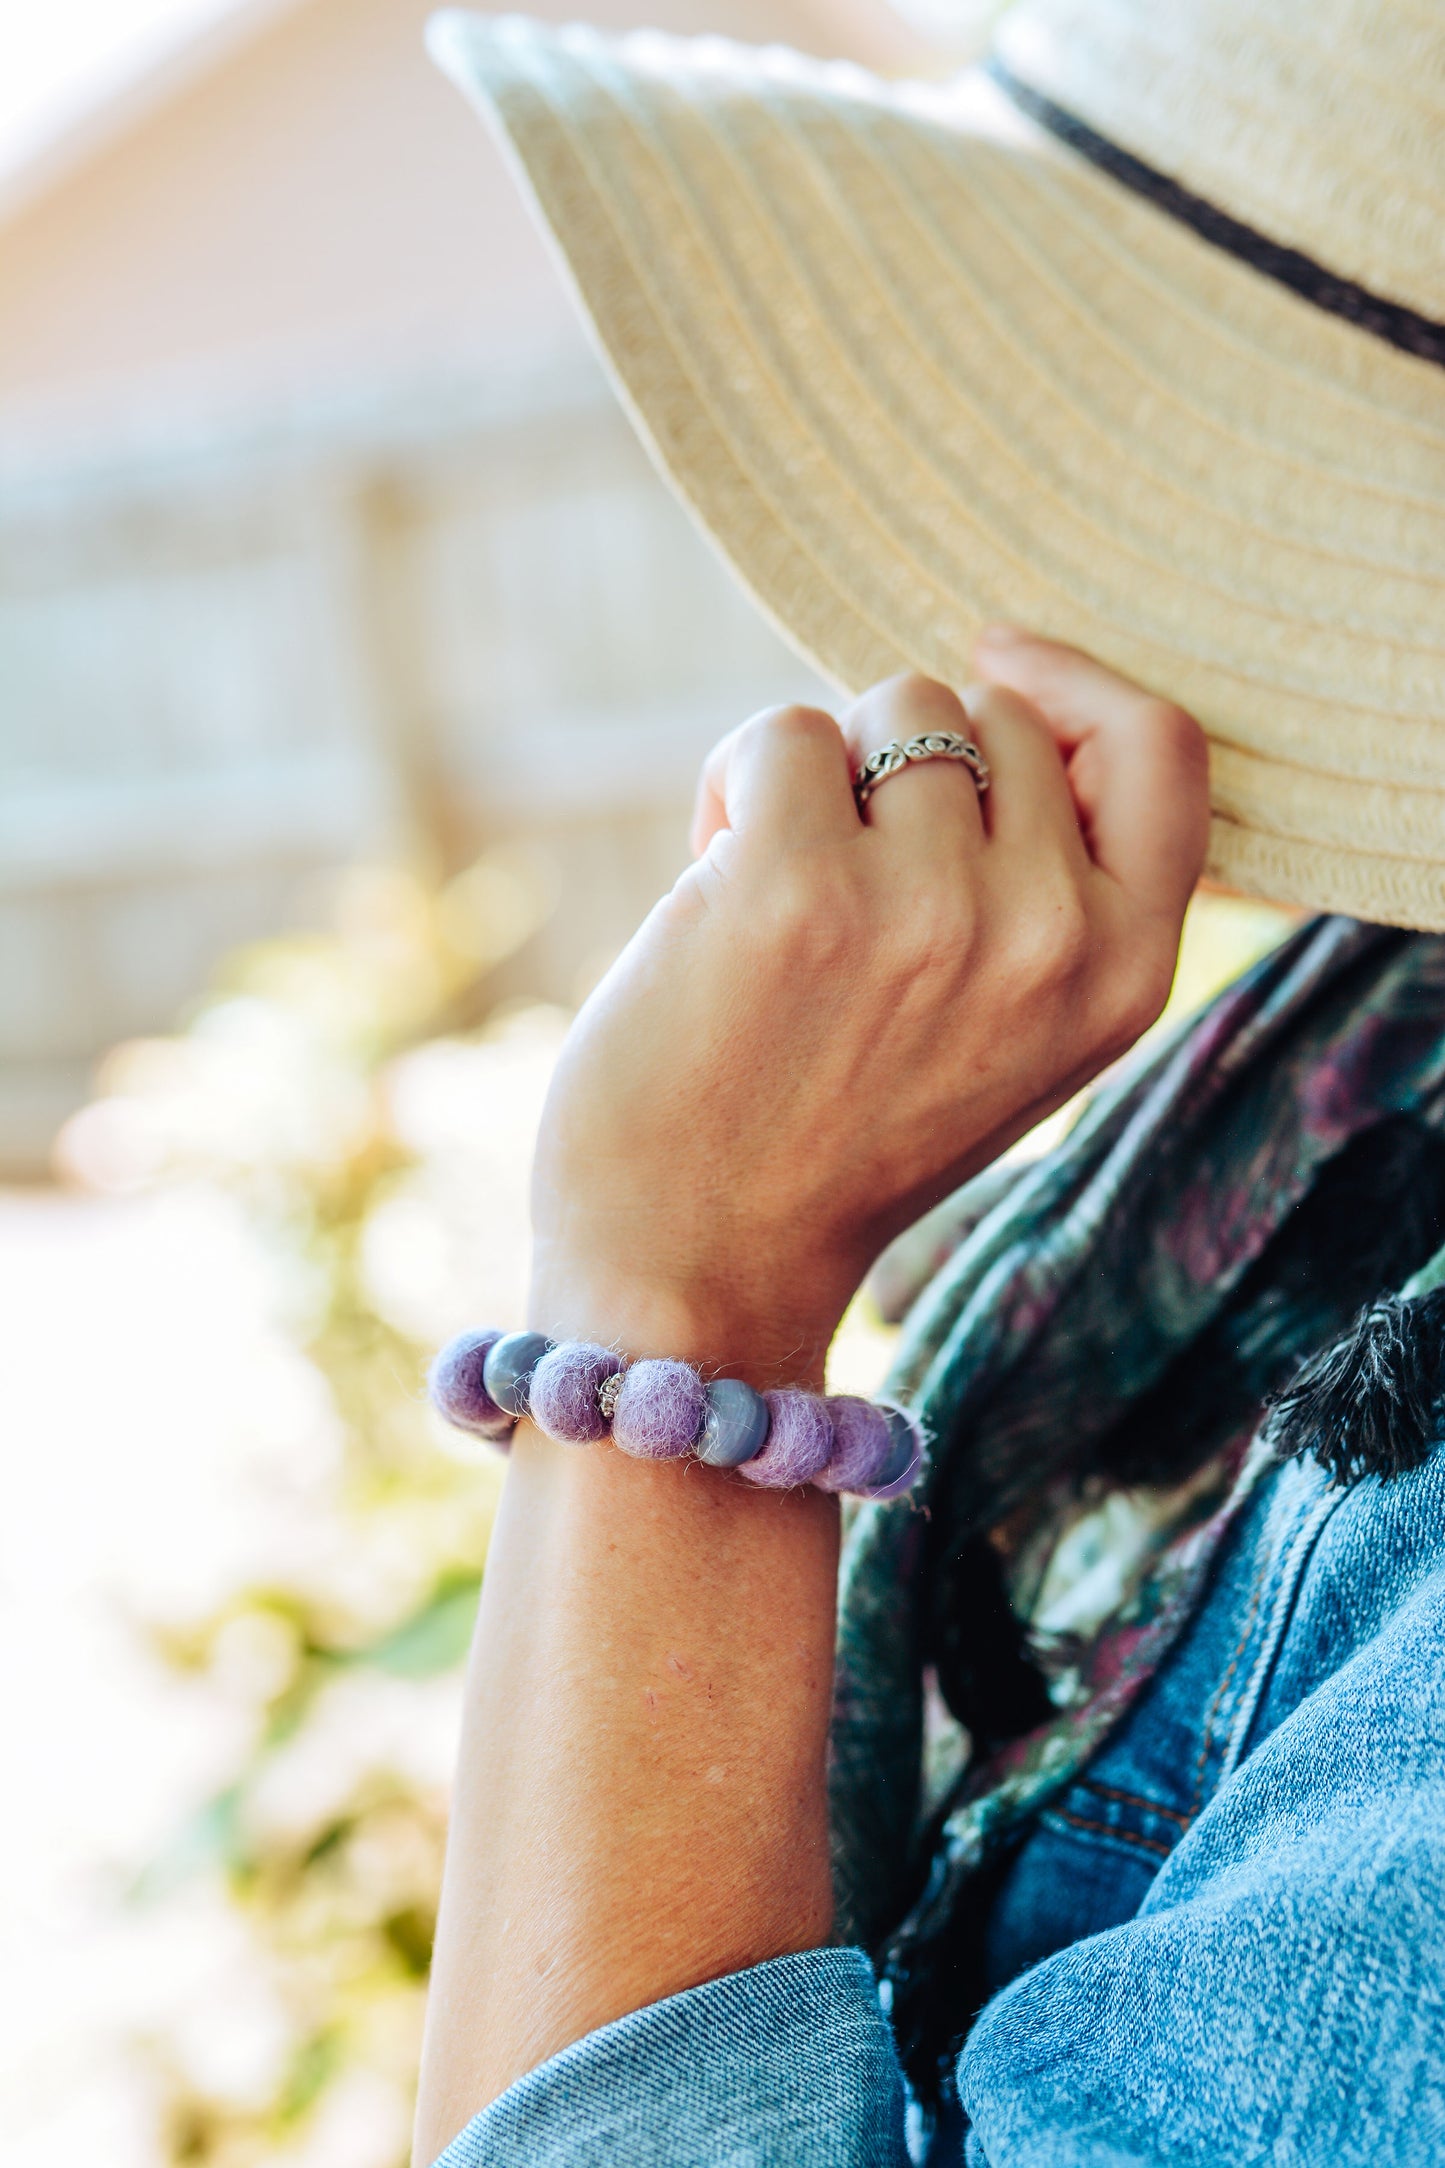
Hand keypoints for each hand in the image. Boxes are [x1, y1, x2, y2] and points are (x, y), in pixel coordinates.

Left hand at [528, 632, 1207, 1383]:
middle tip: (845, 883)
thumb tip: (1003, 701)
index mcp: (1124, 975)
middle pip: (994, 716)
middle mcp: (1048, 936)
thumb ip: (1050, 892)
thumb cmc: (838, 1135)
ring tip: (780, 893)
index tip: (996, 662)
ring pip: (890, 709)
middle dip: (903, 767)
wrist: (700, 1268)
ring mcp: (930, 908)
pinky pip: (776, 732)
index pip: (1163, 752)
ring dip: (819, 776)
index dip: (1076, 686)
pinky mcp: (796, 886)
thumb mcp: (1011, 1033)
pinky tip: (710, 884)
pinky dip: (732, 787)